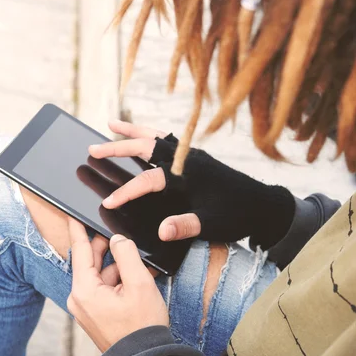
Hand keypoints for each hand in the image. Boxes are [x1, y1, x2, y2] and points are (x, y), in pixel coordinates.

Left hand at [67, 218, 168, 351]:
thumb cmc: (142, 327)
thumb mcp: (139, 284)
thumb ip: (126, 254)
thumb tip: (117, 239)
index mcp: (84, 290)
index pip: (80, 250)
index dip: (78, 228)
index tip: (71, 213)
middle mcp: (79, 298)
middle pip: (90, 262)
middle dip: (107, 249)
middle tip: (121, 236)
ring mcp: (85, 307)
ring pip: (99, 275)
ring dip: (117, 268)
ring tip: (139, 265)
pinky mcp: (94, 313)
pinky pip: (102, 288)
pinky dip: (117, 281)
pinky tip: (135, 279)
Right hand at [90, 121, 294, 248]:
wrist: (263, 204)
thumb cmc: (237, 214)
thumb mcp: (212, 225)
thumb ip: (186, 226)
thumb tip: (161, 231)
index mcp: (188, 175)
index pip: (148, 181)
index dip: (126, 192)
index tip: (108, 201)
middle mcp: (187, 159)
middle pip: (146, 147)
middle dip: (118, 147)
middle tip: (93, 148)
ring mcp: (191, 154)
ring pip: (156, 137)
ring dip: (133, 131)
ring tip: (111, 125)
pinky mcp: (195, 156)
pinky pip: (167, 140)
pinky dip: (151, 135)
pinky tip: (143, 136)